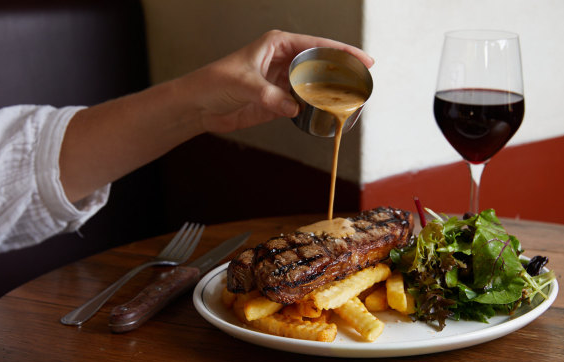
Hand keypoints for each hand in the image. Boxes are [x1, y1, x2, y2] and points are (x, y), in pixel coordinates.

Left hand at [186, 30, 374, 133]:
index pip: (317, 45)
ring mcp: (282, 82)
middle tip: (362, 84)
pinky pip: (302, 104)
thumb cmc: (214, 83)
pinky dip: (314, 109)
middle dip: (341, 73)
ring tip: (350, 101)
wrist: (198, 107)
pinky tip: (326, 114)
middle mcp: (283, 61)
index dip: (343, 52)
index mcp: (278, 45)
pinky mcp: (278, 102)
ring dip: (329, 94)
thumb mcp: (243, 84)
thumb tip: (294, 107)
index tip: (364, 61)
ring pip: (313, 86)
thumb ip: (270, 95)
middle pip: (320, 65)